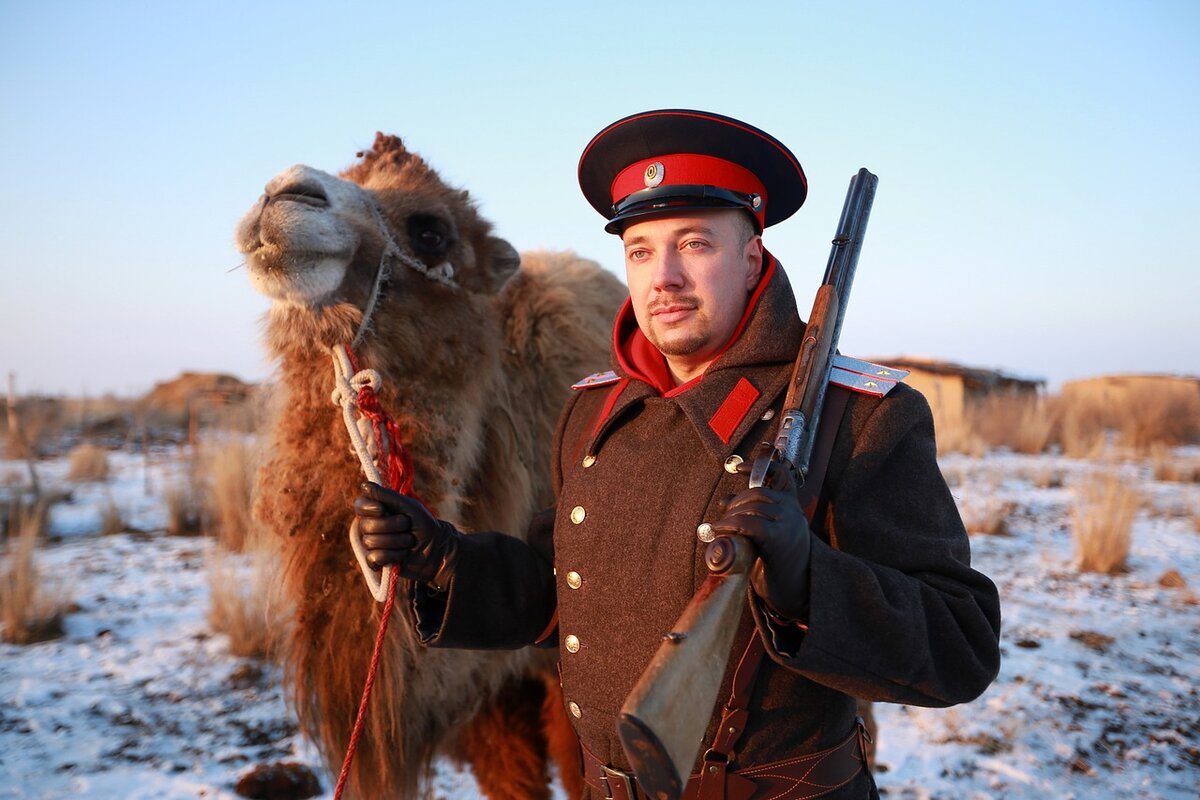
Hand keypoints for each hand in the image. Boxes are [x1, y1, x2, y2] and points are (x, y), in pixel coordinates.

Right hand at [354, 482, 459, 589]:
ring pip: (371, 542)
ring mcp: (372, 544)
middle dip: (392, 526)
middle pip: (366, 525)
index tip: (382, 509)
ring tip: (409, 541)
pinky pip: (374, 557)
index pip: (359, 505)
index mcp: (376, 509)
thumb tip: (364, 485)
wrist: (437, 549)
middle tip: (408, 526)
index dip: (369, 508)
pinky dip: (394, 555)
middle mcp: (370, 526)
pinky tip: (403, 554)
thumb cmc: (423, 524)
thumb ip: (386, 496)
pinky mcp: (376, 562)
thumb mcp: (408, 506)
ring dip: (397, 541)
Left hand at [709, 460, 811, 620]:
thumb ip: (754, 514)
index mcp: (792, 505)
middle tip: (722, 517)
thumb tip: (725, 500)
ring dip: (730, 516)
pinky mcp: (779, 539)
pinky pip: (749, 524)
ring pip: (751, 507)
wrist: (796, 591)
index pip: (780, 475)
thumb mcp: (768, 532)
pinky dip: (730, 525)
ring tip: (719, 528)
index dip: (760, 465)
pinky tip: (719, 531)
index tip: (738, 467)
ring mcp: (788, 523)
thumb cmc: (778, 562)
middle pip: (757, 493)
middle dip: (734, 502)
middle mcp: (793, 510)